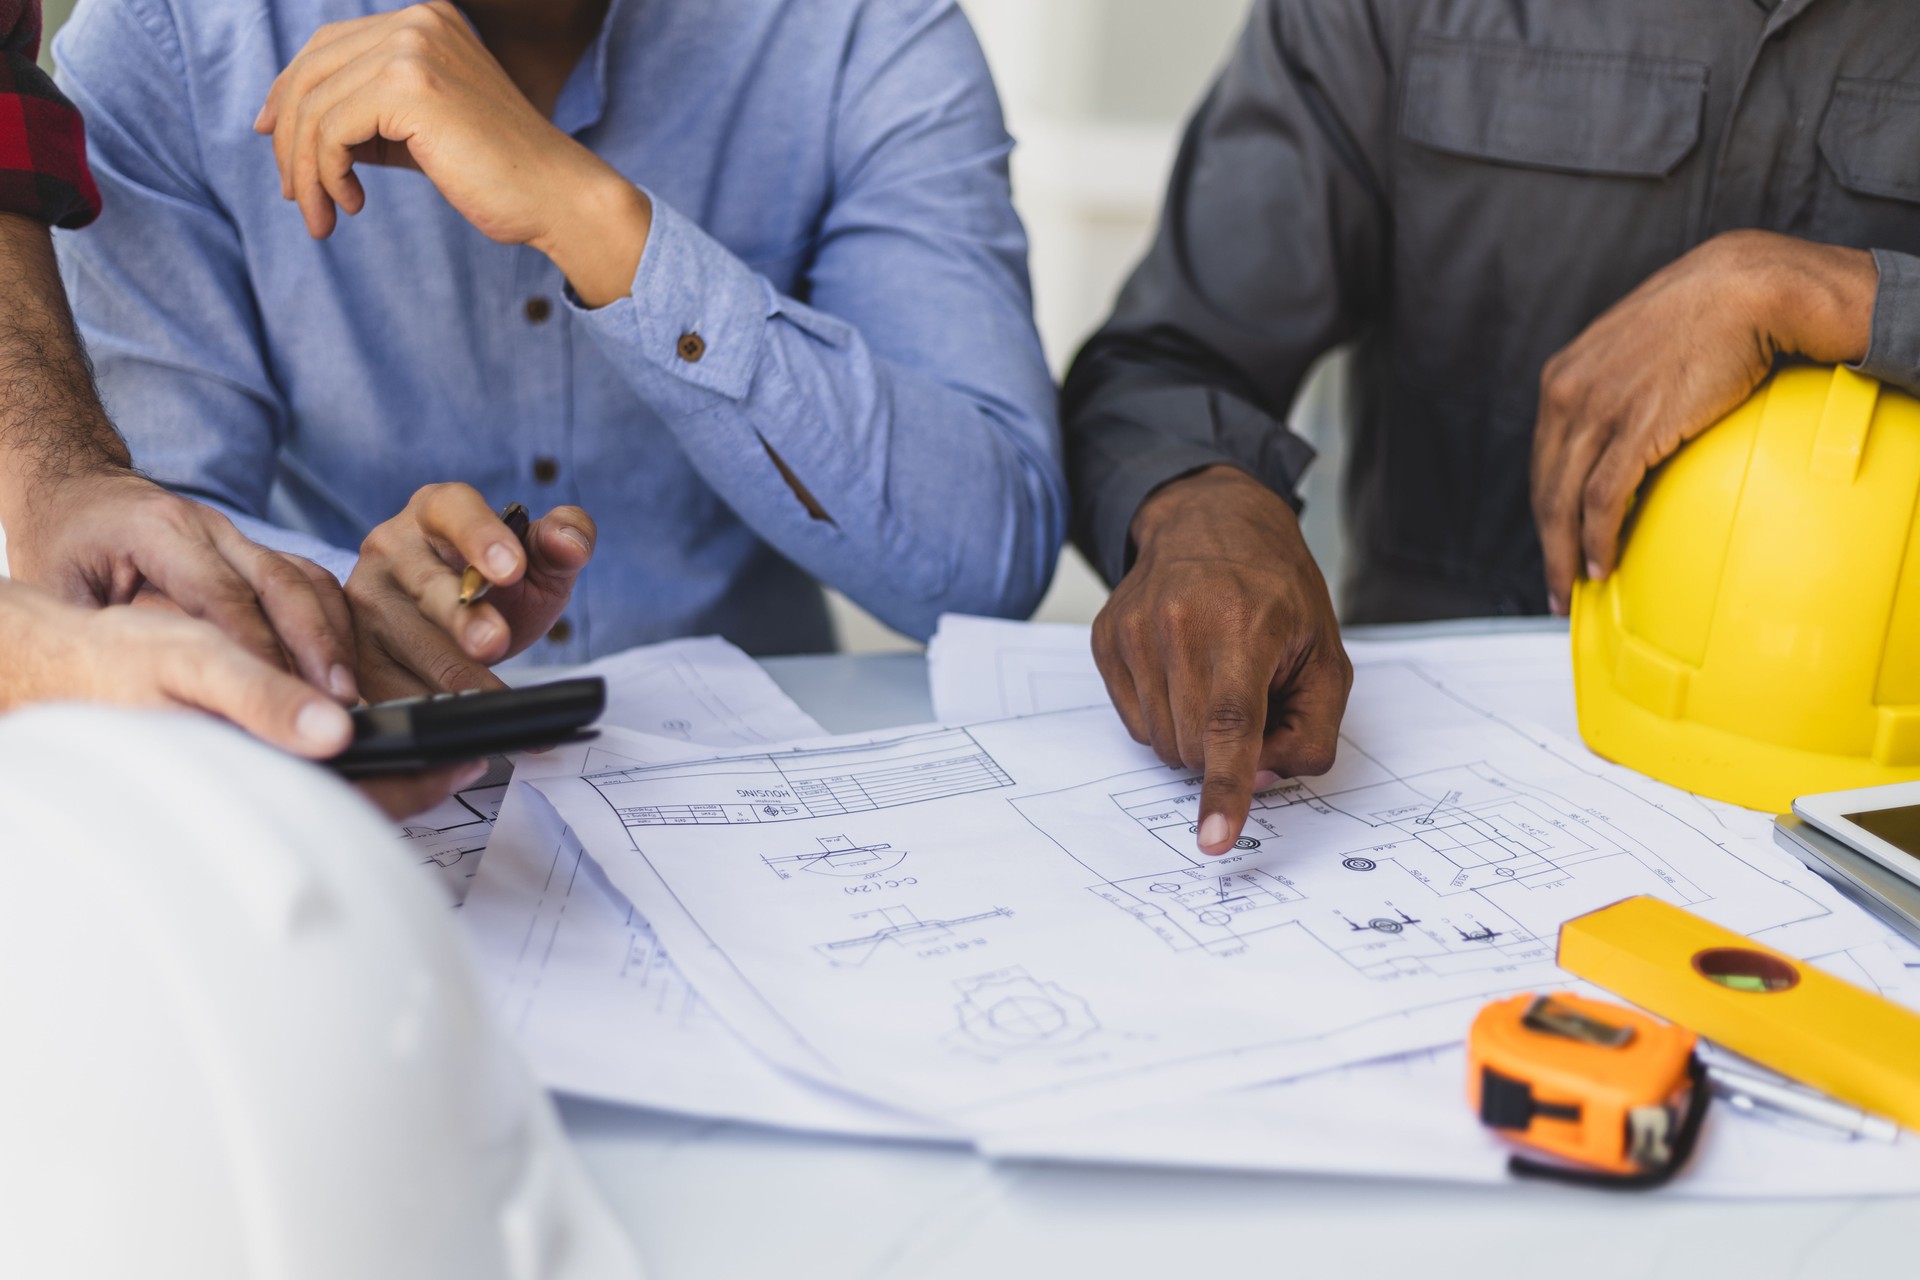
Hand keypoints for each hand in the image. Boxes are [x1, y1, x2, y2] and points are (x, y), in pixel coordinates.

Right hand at [0, 579, 473, 818]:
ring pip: (338, 790)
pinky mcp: (240, 767)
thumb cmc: (109, 664)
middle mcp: (248, 791)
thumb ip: (263, 697)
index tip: (466, 760)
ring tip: (436, 742)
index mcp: (243, 776)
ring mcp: (246, 783)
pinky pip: (311, 772)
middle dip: (415, 783)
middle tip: (470, 753)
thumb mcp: (193, 661)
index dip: (417, 784)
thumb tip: (337, 730)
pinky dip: (350, 755)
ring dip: (388, 769)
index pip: (352, 800)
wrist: (45, 667)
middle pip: (355, 804)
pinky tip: (369, 733)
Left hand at [4, 468, 358, 701]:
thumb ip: (97, 634)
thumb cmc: (62, 542)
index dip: (257, 645)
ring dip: (333, 635)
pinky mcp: (255, 551)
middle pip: (282, 582)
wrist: (77, 489)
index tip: (280, 693)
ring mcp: (239, 535)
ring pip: (307, 578)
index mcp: (159, 530)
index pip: (222, 593)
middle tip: (339, 699)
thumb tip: (141, 695)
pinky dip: (333, 621)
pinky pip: (310, 579)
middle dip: (316, 643)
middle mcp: (209, 527)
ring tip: (348, 691)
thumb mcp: (55, 587)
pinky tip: (342, 664)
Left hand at [255, 1, 650, 305]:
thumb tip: (284, 126)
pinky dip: (327, 175)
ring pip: (314, 107)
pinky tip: (351, 203)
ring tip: (321, 214)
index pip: (328, 48)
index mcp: (424, 22)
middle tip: (296, 196)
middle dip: (291, 141)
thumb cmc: (495, 173)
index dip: (289, 95)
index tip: (276, 143)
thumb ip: (365, 115)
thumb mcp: (419, 131)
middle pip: (311, 73)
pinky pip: (331, 132)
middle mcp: (416, 23)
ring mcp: (413, 49)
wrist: (554, 195)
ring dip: (306, 170)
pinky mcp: (409, 88)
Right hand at [346, 483, 593, 701]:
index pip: (456, 512)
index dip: (482, 538)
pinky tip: (462, 721)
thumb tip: (571, 542)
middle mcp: (390, 547)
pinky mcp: (355, 650)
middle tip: (494, 642)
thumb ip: (564, 540)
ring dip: (450, 675)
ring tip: (493, 701)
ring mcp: (365, 599)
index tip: (511, 568)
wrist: (457, 618)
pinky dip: (430, 708)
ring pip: (407, 643)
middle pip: (428, 585)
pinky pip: (389, 685)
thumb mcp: (539, 559)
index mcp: (438, 510)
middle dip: (463, 618)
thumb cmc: (499, 580)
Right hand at [1095, 466, 1352, 855]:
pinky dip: (1166, 715)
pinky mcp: (1106, 640)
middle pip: (1194, 746)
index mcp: (1243, 626)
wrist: (1210, 521)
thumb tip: (1259, 780)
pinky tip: (1183, 670)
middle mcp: (1179, 625)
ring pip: (1161, 742)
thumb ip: (1310, 731)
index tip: (1215, 839)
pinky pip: (1135, 723)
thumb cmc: (1275, 591)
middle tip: (1250, 702)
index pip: (1231, 724)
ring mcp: (1134, 632)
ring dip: (1194, 735)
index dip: (1225, 788)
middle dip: (1226, 752)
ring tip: (1215, 678)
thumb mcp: (1326, 656)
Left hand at [1531, 230, 1876, 613]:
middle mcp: (1567, 395)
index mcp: (1561, 378)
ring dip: (1566, 554)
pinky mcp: (1635, 429)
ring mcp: (1598, 412)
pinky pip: (1603, 500)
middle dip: (1546, 543)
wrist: (1745, 288)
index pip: (1543, 459)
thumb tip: (1624, 428)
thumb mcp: (1634, 350)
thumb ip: (1616, 388)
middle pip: (1545, 488)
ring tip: (1575, 587)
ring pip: (1564, 502)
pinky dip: (1598, 539)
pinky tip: (1603, 564)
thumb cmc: (1702, 318)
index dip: (1545, 508)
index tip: (1552, 541)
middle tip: (1555, 585)